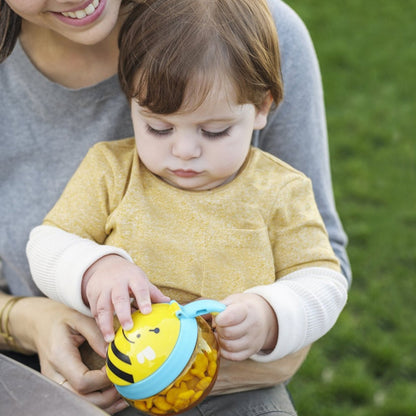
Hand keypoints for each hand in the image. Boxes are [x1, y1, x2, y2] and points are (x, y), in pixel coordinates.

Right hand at [9, 296, 127, 413]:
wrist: (40, 326)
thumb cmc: (60, 320)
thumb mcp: (79, 319)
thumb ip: (96, 335)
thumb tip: (112, 352)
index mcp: (59, 357)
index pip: (83, 381)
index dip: (104, 379)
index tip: (118, 368)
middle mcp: (54, 376)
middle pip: (82, 398)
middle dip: (107, 395)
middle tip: (125, 383)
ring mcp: (56, 384)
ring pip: (82, 404)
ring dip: (106, 402)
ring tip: (125, 392)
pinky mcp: (62, 387)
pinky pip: (81, 400)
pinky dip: (99, 402)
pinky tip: (114, 397)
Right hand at [82, 254, 169, 341]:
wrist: (105, 265)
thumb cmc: (129, 276)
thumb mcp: (142, 280)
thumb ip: (153, 293)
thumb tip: (169, 304)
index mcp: (133, 278)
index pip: (140, 288)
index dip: (144, 299)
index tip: (147, 312)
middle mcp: (117, 283)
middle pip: (120, 298)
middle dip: (123, 313)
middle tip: (128, 327)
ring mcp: (103, 289)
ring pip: (103, 306)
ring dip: (105, 324)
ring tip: (110, 338)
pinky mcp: (92, 296)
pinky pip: (94, 311)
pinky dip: (98, 324)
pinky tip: (103, 335)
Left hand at [213, 293, 277, 360]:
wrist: (264, 317)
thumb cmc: (243, 308)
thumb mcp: (232, 301)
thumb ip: (217, 306)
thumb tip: (202, 314)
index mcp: (247, 309)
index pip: (231, 316)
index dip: (220, 318)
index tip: (218, 317)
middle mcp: (253, 326)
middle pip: (228, 333)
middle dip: (219, 329)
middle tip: (220, 325)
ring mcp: (254, 340)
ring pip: (229, 346)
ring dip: (221, 340)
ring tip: (223, 333)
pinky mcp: (252, 351)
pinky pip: (233, 356)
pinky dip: (225, 350)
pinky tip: (225, 341)